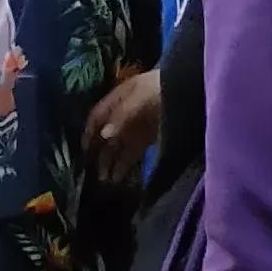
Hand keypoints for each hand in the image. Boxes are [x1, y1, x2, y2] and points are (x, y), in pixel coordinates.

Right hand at [85, 64, 158, 179]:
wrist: (188, 89)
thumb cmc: (160, 89)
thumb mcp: (139, 99)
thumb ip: (121, 116)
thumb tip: (104, 136)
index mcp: (118, 97)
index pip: (97, 115)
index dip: (89, 131)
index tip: (83, 150)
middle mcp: (124, 112)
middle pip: (106, 134)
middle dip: (99, 152)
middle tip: (93, 172)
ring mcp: (136, 126)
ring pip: (118, 146)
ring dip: (111, 162)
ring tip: (105, 180)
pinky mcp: (148, 138)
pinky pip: (132, 153)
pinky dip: (124, 164)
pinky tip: (119, 177)